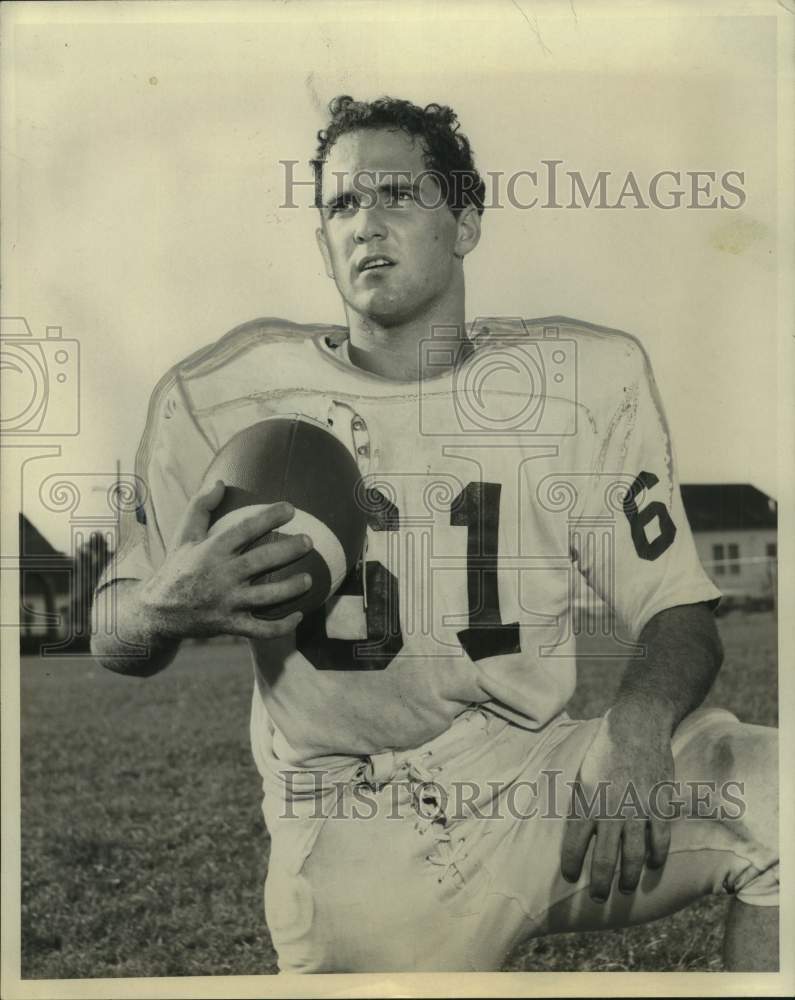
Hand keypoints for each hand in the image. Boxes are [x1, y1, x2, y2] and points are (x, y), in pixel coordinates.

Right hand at [139, 479, 311, 642]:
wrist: (158, 612)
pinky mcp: (230, 625)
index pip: (244, 530)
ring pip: (266, 597)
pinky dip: (282, 627)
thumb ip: (201, 506)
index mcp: (211, 551)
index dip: (268, 517)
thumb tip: (221, 482)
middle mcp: (220, 576)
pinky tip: (299, 616)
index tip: (291, 508)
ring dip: (290, 589)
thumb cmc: (178, 566)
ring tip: (309, 580)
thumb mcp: (184, 535)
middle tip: (309, 541)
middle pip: (260, 562)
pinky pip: (260, 630)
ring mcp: (227, 603)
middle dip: (288, 550)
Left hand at [560, 697, 675, 901]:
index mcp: (587, 800)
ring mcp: (637, 809)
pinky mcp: (659, 804)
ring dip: (628, 877)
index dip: (572, 865)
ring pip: (634, 856)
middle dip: (600, 884)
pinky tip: (653, 865)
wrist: (635, 726)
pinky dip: (657, 857)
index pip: (575, 843)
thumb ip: (581, 804)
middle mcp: (611, 809)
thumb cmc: (604, 750)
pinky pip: (660, 840)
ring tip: (624, 888)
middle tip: (598, 898)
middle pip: (605, 859)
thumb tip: (576, 832)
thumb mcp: (583, 774)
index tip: (570, 877)